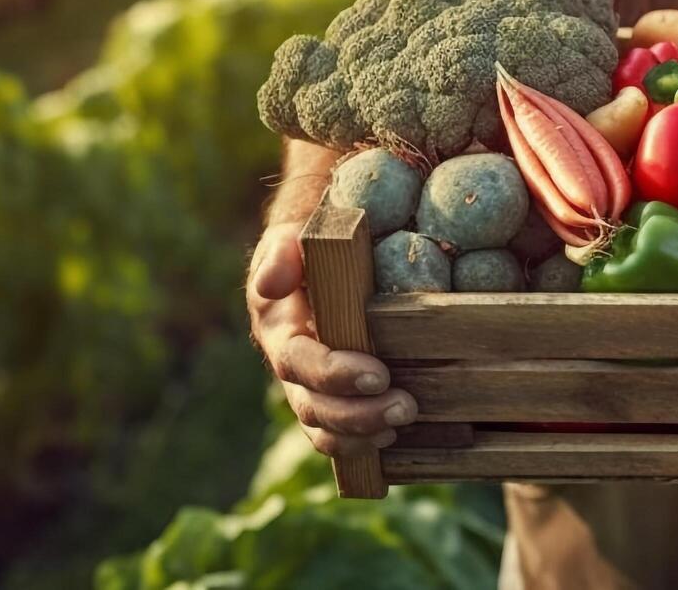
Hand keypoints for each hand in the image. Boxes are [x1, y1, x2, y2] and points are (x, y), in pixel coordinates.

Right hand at [248, 220, 416, 457]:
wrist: (324, 257)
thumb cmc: (312, 245)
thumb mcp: (293, 235)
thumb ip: (282, 252)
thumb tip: (273, 283)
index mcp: (278, 329)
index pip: (297, 362)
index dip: (334, 375)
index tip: (378, 375)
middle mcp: (291, 366)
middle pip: (311, 407)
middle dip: (356, 415)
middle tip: (404, 407)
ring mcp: (311, 387)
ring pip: (324, 428)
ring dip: (363, 433)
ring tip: (404, 420)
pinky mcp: (336, 398)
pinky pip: (342, 434)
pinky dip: (364, 441)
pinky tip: (394, 436)